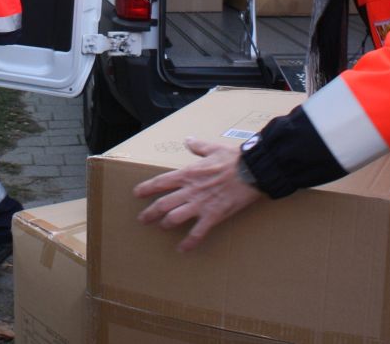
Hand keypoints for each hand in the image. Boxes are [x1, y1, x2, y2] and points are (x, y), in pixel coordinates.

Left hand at [133, 137, 261, 251]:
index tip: (137, 193)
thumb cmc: (233, 158)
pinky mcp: (213, 216)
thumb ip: (198, 146)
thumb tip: (189, 140)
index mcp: (188, 173)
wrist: (252, 170)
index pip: (160, 182)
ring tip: (161, 227)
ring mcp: (200, 204)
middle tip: (142, 219)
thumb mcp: (212, 148)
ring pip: (174, 218)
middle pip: (163, 203)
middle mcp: (190, 190)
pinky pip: (197, 232)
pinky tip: (182, 249)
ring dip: (165, 224)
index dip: (146, 188)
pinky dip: (189, 242)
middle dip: (150, 212)